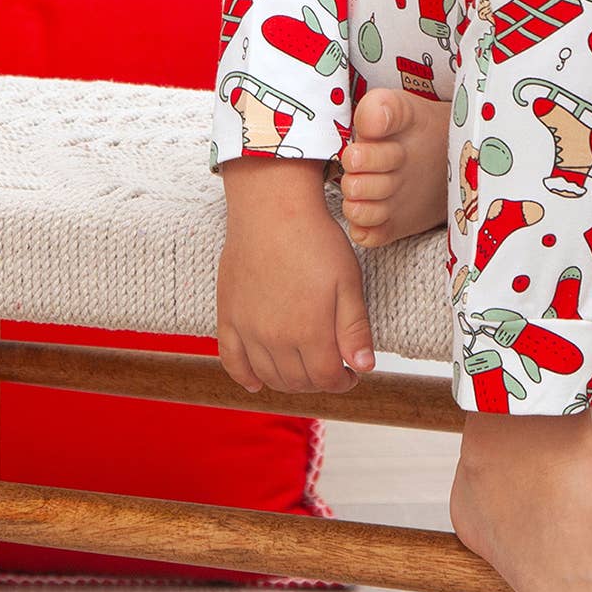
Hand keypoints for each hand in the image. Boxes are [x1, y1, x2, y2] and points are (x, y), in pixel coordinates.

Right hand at [215, 166, 376, 395]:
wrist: (272, 209)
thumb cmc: (316, 240)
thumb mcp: (348, 281)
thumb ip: (355, 329)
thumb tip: (363, 368)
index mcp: (309, 331)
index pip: (326, 378)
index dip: (342, 381)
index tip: (351, 374)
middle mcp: (274, 338)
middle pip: (297, 381)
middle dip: (318, 381)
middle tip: (330, 368)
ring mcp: (247, 329)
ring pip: (267, 376)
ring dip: (288, 381)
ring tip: (303, 369)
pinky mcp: (228, 316)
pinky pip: (231, 360)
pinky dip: (244, 376)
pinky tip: (257, 381)